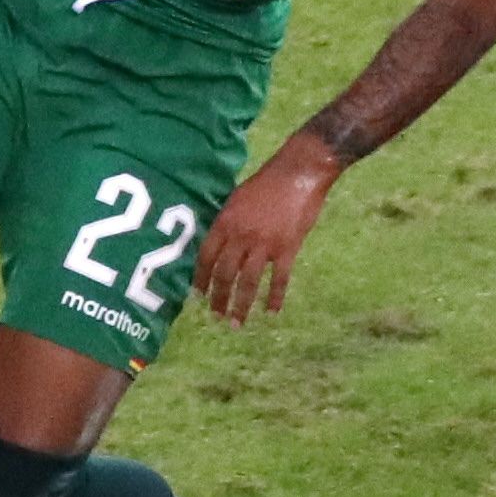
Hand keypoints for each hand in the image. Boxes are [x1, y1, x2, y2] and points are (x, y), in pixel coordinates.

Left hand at [192, 133, 339, 325]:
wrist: (298, 173)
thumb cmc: (267, 182)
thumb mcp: (237, 197)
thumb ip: (227, 221)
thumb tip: (218, 243)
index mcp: (226, 222)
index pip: (206, 256)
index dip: (200, 278)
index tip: (196, 296)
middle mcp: (241, 236)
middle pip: (225, 274)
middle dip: (218, 299)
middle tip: (216, 316)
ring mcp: (264, 244)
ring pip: (248, 282)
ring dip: (241, 306)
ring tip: (236, 323)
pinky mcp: (287, 248)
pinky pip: (279, 279)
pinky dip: (274, 297)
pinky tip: (271, 312)